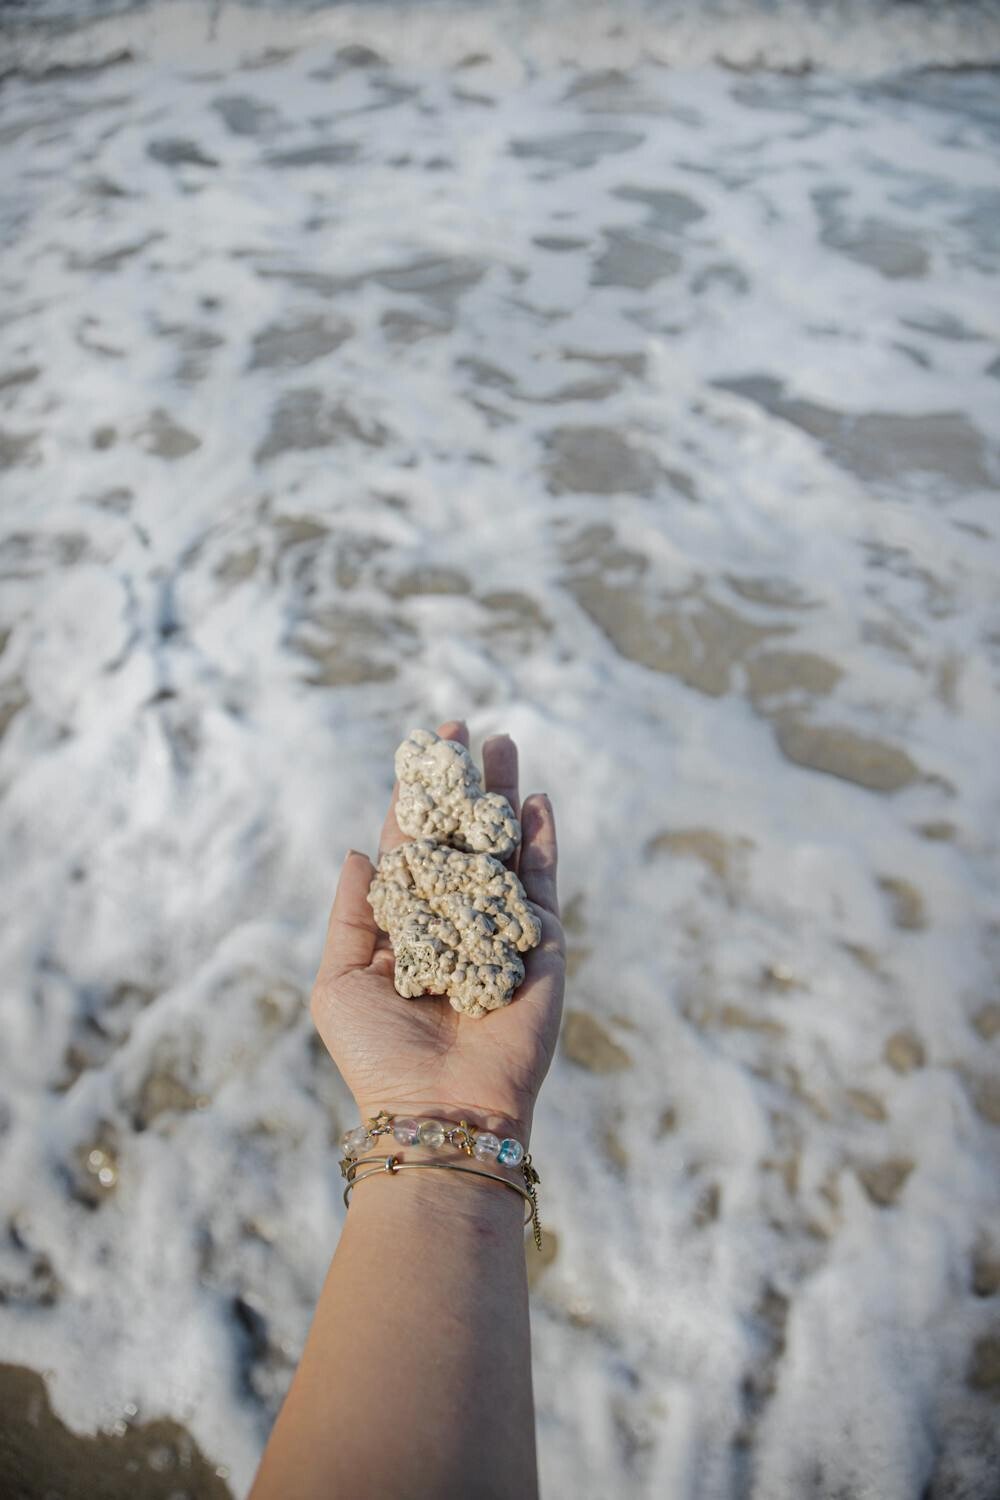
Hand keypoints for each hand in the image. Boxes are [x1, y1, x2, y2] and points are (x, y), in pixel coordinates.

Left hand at [310, 719, 565, 1143]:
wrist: (440, 1110)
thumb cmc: (378, 1055)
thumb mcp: (340, 981)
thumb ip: (353, 914)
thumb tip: (360, 850)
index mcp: (406, 928)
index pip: (411, 850)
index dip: (413, 801)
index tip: (418, 751)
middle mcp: (454, 921)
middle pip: (462, 837)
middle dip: (464, 785)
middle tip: (465, 730)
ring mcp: (499, 930)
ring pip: (503, 849)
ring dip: (505, 797)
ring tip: (504, 744)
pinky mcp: (540, 946)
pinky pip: (540, 884)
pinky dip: (541, 841)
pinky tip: (536, 801)